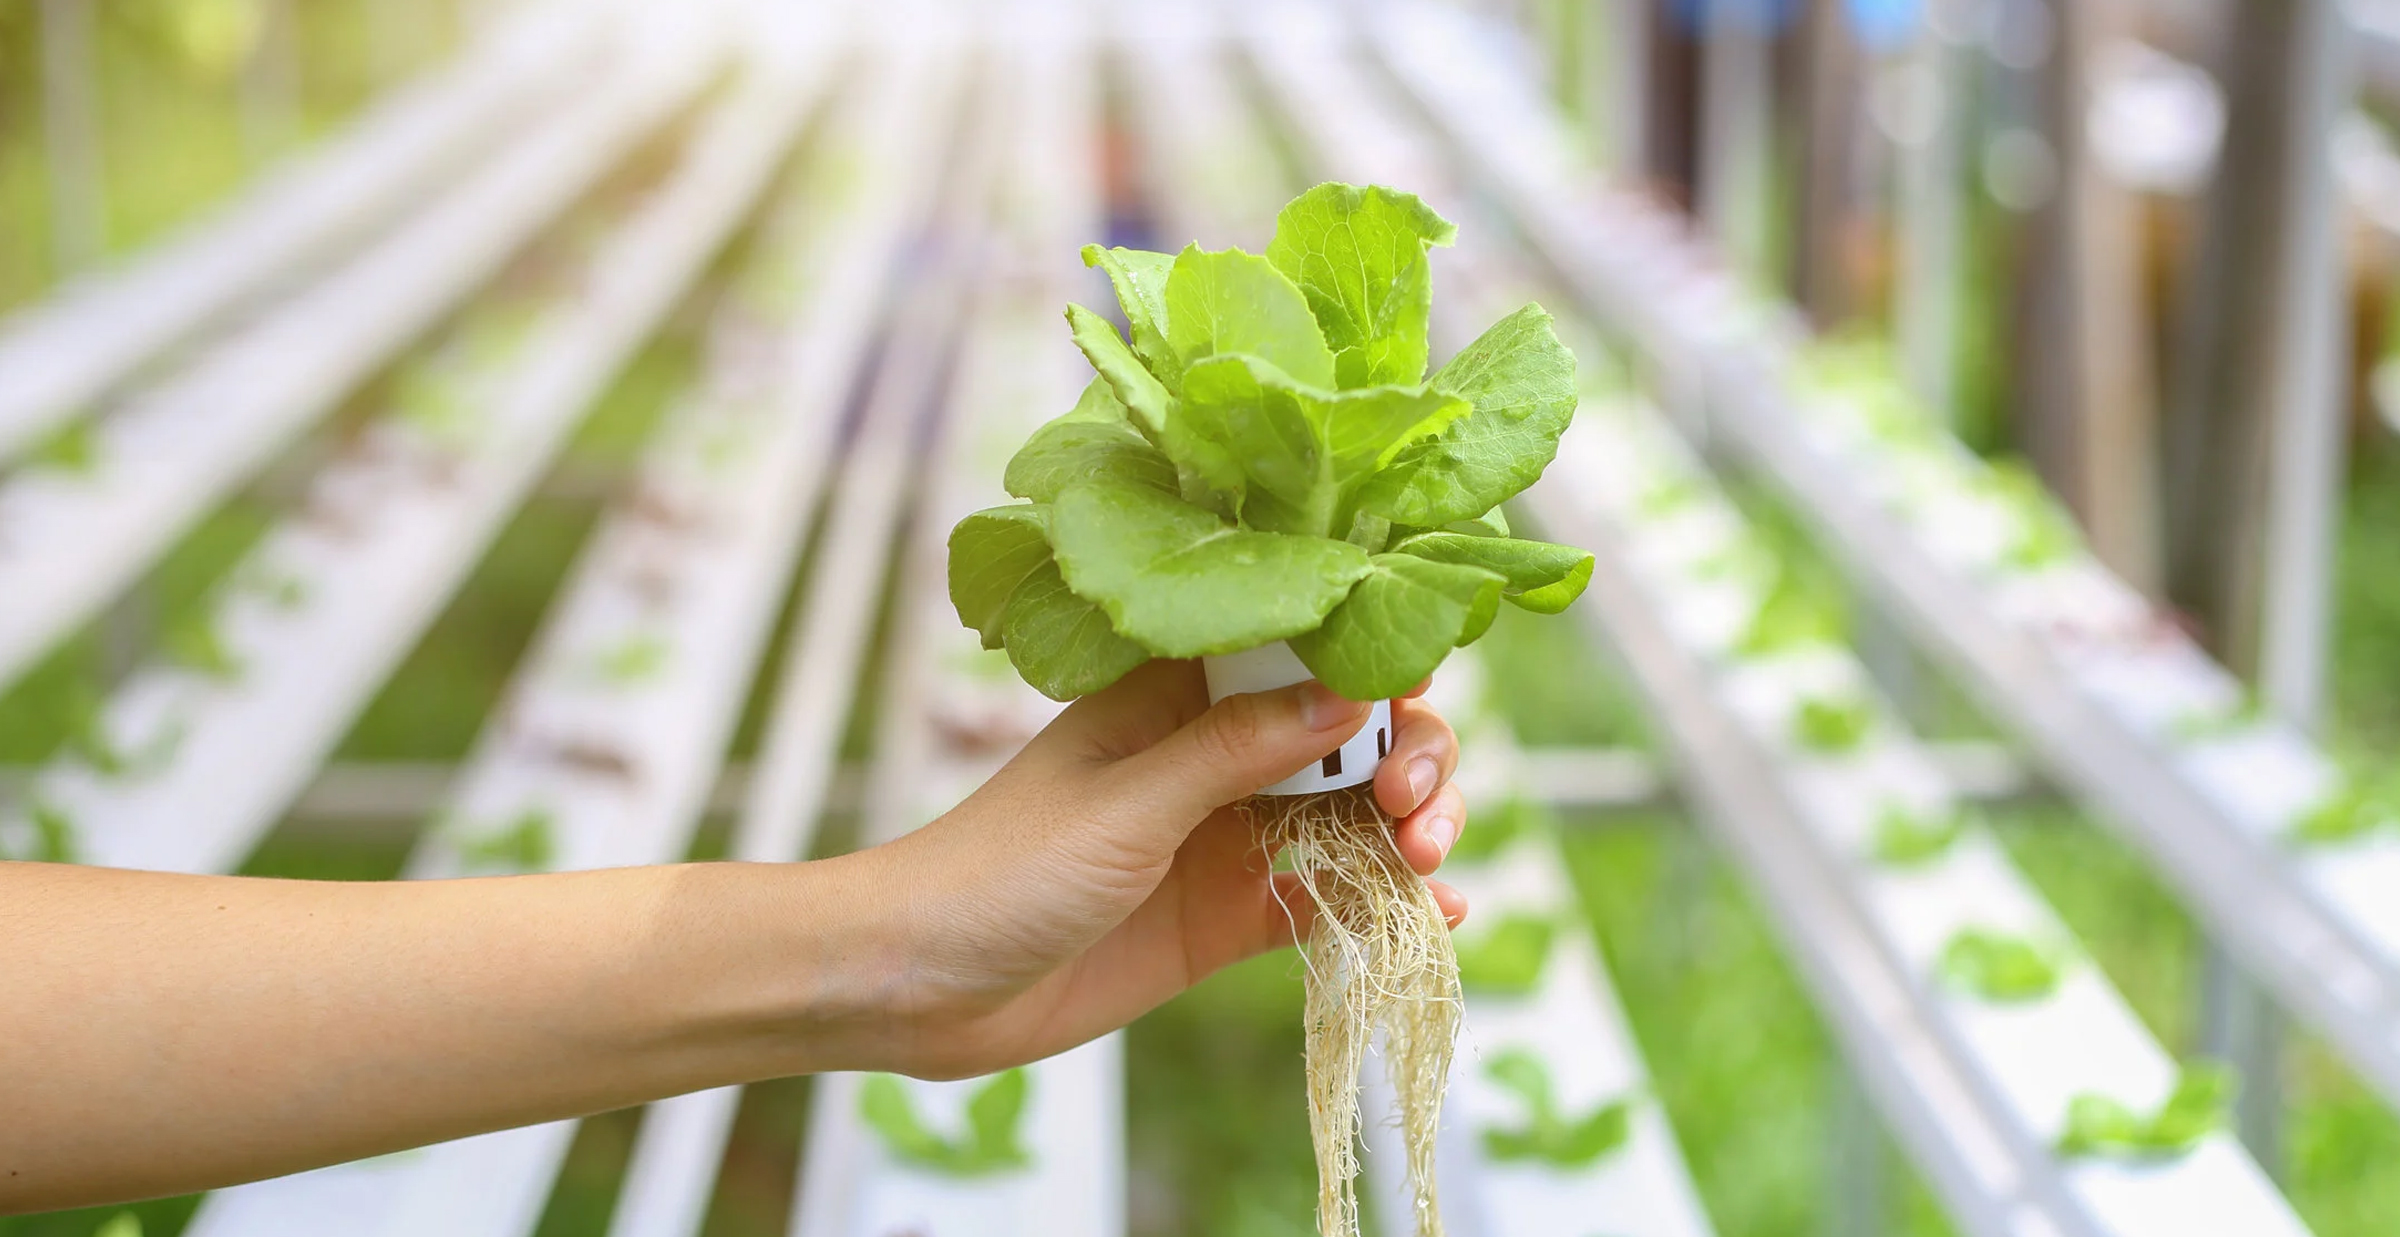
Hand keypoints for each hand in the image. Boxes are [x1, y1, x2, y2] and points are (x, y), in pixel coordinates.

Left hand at [832, 659, 1465, 1079]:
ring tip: (1429, 864)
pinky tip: (1435, 919)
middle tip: (1411, 806)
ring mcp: (1228, 837)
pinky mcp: (1230, 917)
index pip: (1300, 648)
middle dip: (1405, 758)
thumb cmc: (999, 869)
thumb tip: (1349, 696)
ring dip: (1410, 831)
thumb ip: (1236, 751)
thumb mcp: (1127, 803)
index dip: (1370, 659)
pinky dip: (1384, 904)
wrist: (922, 987)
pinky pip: (1327, 901)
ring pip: (1352, 815)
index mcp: (1178, 693)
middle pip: (1349, 734)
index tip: (1415, 686)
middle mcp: (1215, 755)